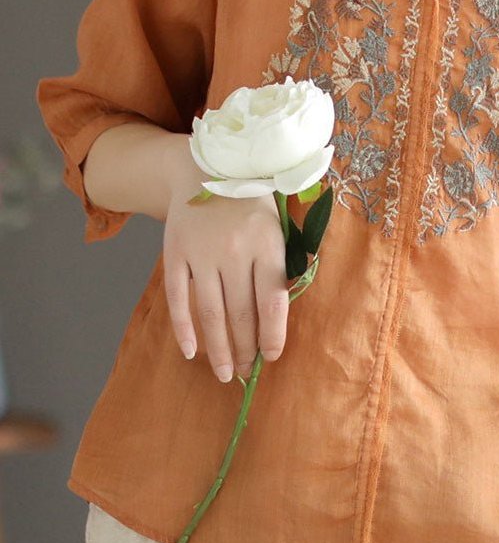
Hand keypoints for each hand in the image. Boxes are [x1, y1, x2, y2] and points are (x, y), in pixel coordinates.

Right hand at [162, 146, 289, 383]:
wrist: (205, 169)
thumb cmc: (250, 205)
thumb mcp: (275, 228)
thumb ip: (278, 267)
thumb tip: (277, 321)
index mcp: (267, 245)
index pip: (273, 301)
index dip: (273, 334)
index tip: (271, 356)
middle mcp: (235, 251)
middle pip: (241, 313)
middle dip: (244, 349)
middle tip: (244, 371)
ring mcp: (202, 253)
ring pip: (210, 313)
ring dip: (218, 349)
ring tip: (223, 373)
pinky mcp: (175, 253)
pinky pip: (178, 299)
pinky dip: (183, 329)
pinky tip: (191, 351)